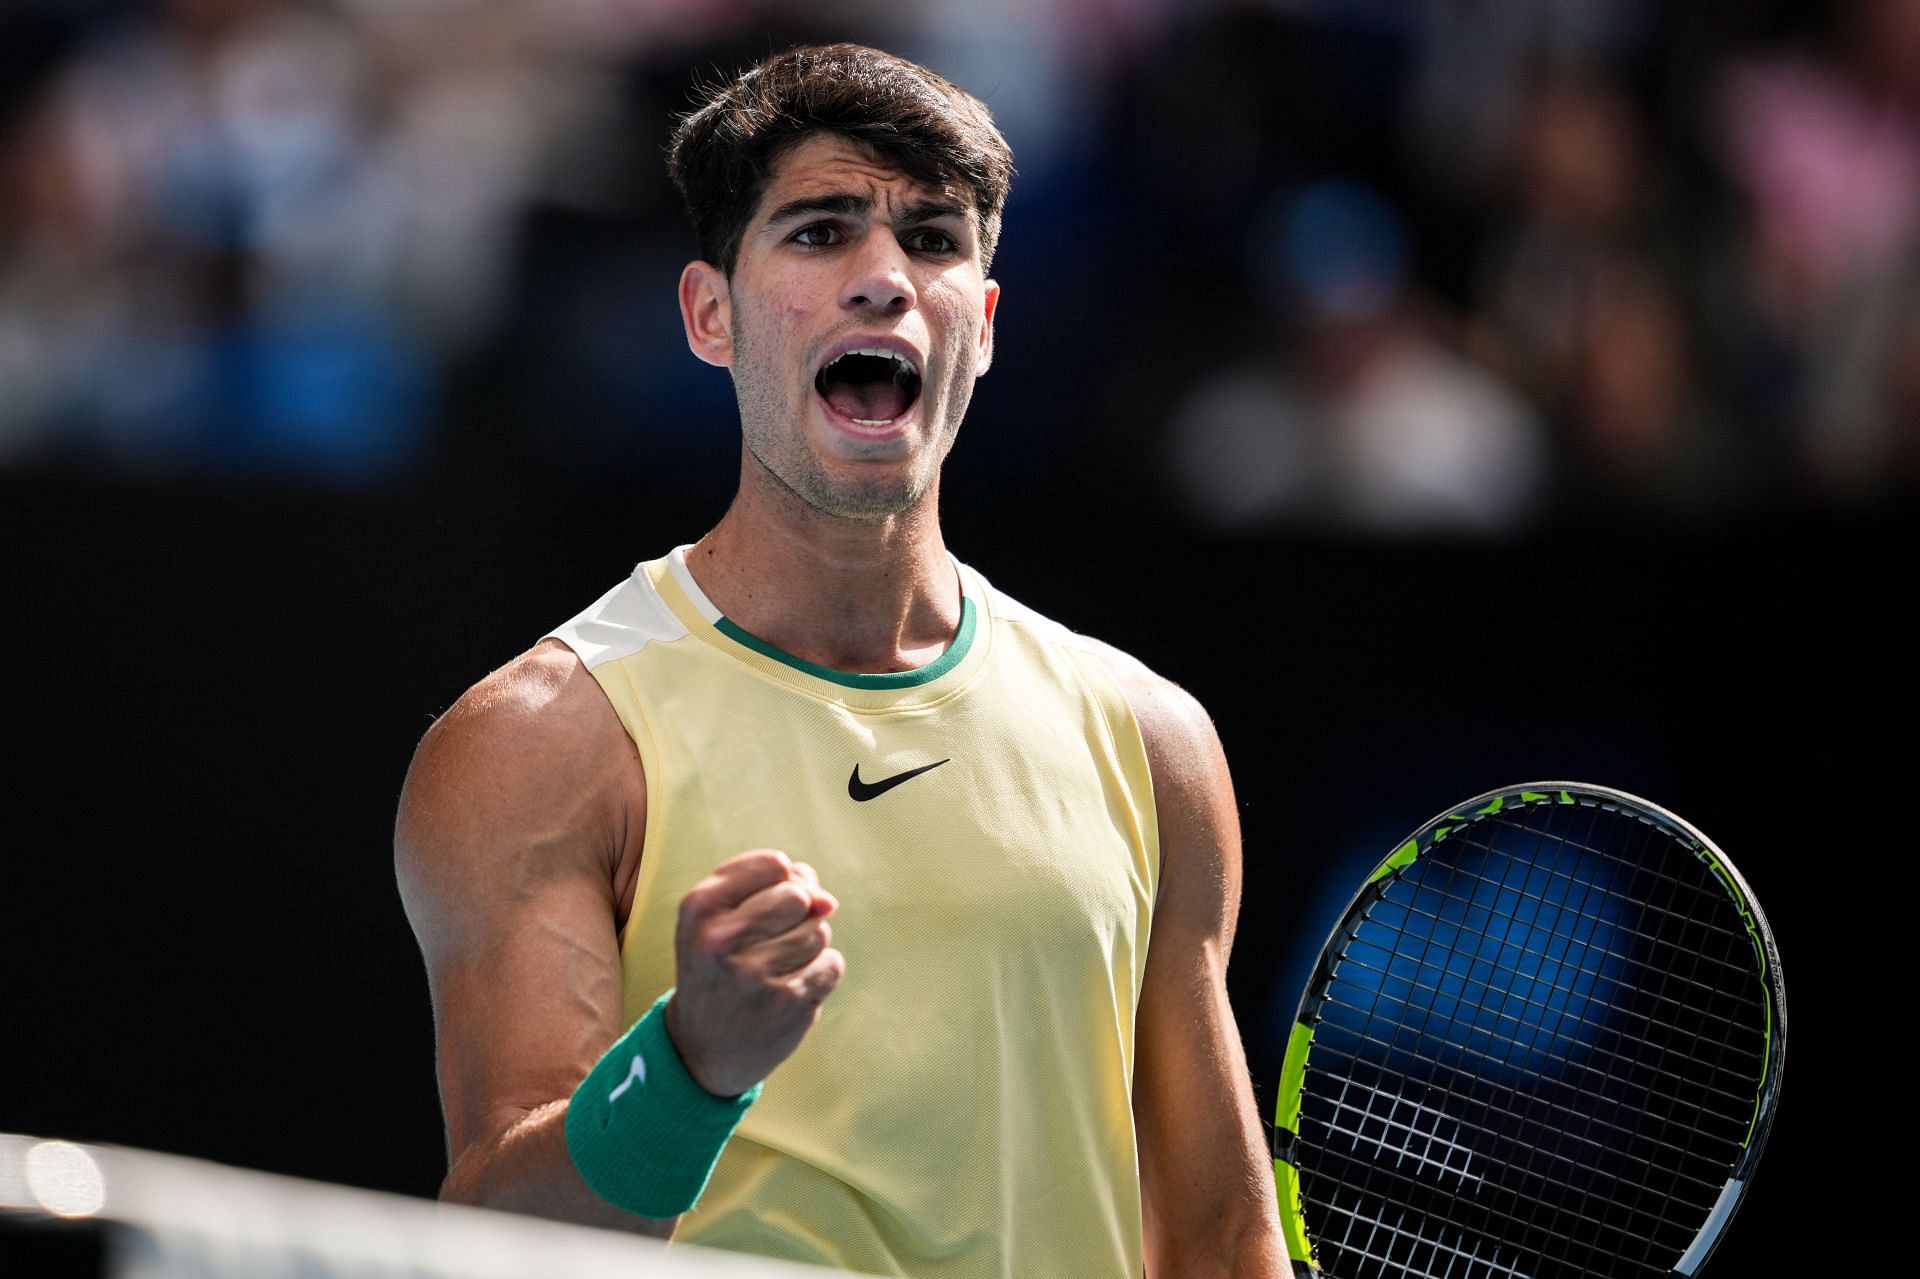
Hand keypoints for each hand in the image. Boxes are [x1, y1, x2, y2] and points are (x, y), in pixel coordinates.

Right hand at [666, 849, 843, 1097]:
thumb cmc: (719, 968)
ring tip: (772, 969)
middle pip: (800, 896)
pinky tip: (789, 990)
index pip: (774, 864)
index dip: (781, 881)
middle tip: (768, 942)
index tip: (759, 908)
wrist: (703, 1049)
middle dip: (798, 913)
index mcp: (699, 907)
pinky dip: (819, 975)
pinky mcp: (787, 1003)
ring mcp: (755, 974)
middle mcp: (721, 939)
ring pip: (819, 930)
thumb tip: (827, 901)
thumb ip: (774, 887)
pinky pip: (832, 964)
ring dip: (807, 946)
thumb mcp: (720, 918)